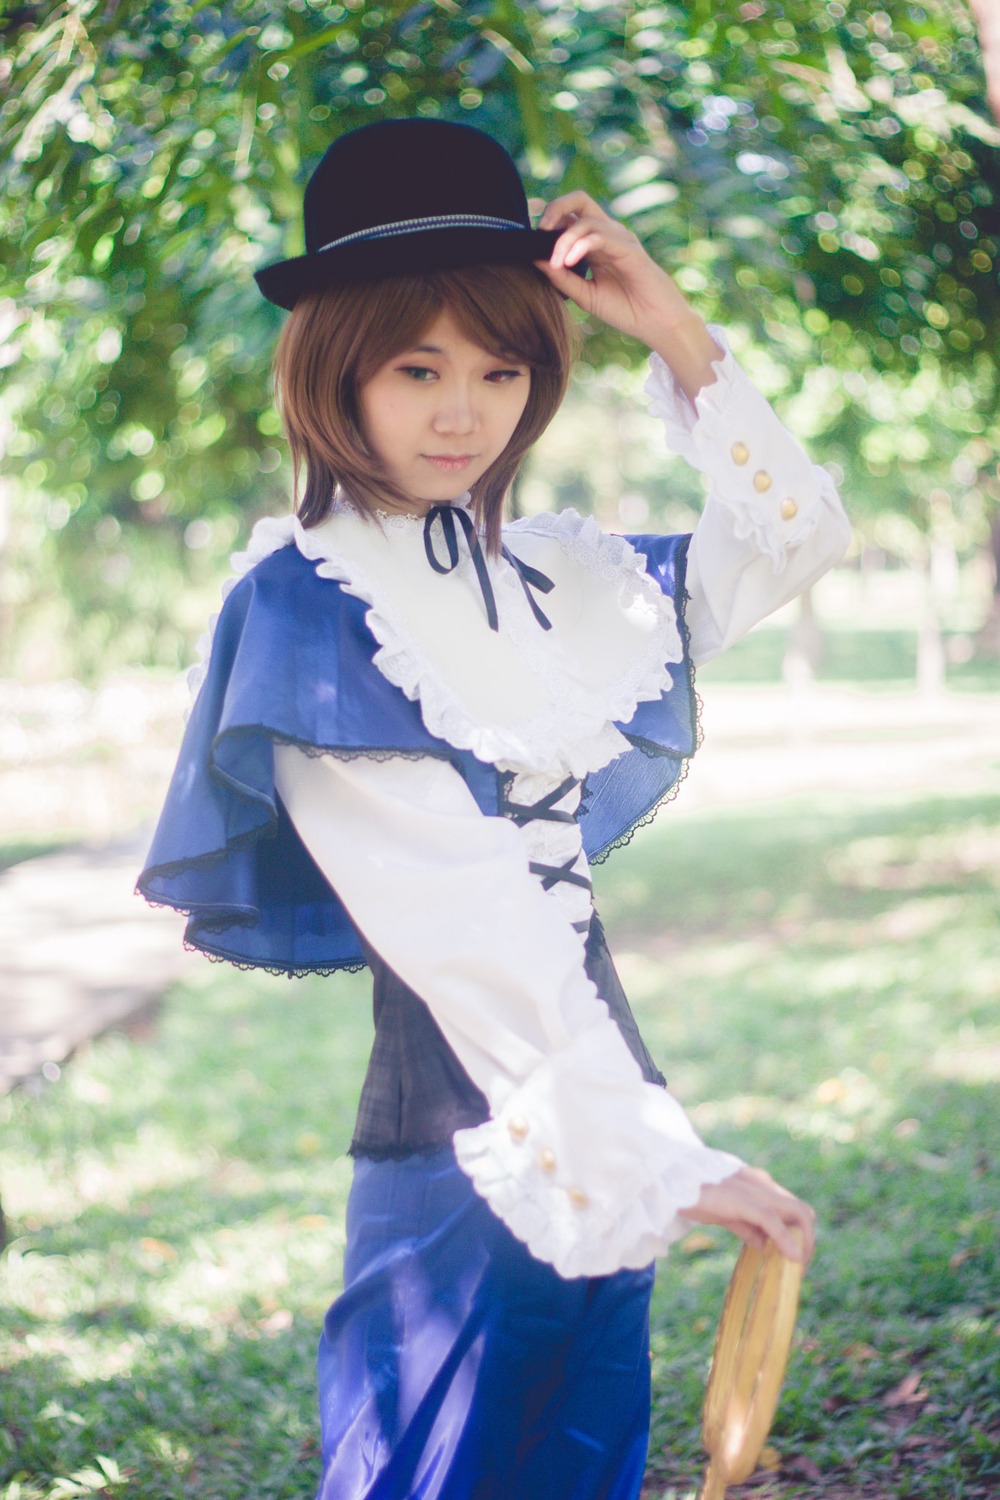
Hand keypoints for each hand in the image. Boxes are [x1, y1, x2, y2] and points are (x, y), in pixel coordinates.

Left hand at [534, 191, 722, 400]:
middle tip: (539, 233)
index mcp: (595, 243)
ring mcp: (620, 238)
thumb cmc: (624, 309)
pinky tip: (568, 262)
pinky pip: (600, 236)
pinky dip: (580, 245)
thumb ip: (561, 277)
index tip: (529, 240)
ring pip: (585, 220)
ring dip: (564, 239)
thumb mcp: (584, 295)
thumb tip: (533, 259)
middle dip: (554, 209)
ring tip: (555, 263)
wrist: (657, 324)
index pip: (568, 217)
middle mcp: (607, 234)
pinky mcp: (630, 248)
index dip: (547, 220)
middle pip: (578, 200)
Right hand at [684, 1165, 816, 1263]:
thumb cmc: (691, 1193)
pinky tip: (792, 1258)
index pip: (793, 1209)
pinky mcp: (740, 1198)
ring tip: (798, 1267)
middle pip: (802, 1212)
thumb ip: (746, 1225)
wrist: (666, 1178)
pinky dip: (786, 1239)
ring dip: (803, 1243)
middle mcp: (761, 1183)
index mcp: (757, 1184)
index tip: (796, 1259)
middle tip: (800, 1267)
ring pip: (796, 1214)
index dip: (800, 1235)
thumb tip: (763, 1244)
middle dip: (808, 1241)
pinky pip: (771, 1219)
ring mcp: (753, 1188)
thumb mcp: (724, 1212)